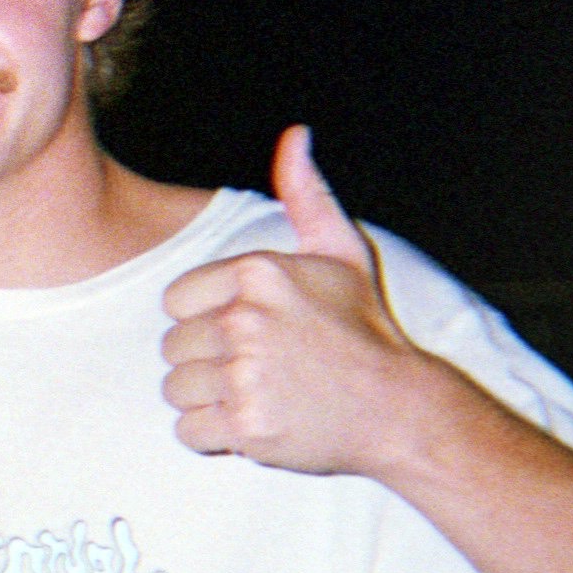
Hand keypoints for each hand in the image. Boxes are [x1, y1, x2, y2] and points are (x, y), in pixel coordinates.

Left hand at [160, 126, 437, 475]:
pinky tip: (254, 422)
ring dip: (208, 399)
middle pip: (173, 346)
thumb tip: (295, 135)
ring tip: (258, 393)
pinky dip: (213, 436)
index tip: (248, 331)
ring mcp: (245, 373)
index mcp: (258, 273)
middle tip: (261, 367)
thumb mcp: (341, 252)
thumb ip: (306, 194)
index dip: (205, 320)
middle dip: (208, 362)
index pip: (175, 301)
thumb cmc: (364, 330)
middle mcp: (247, 319)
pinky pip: (187, 431)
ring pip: (176, 389)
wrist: (400, 409)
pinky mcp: (246, 424)